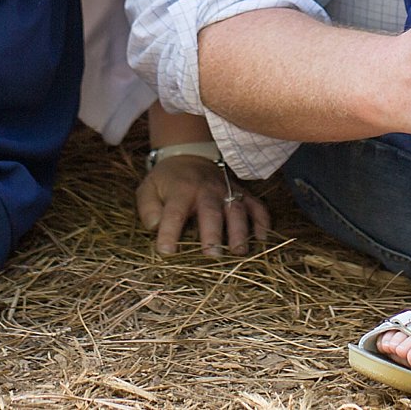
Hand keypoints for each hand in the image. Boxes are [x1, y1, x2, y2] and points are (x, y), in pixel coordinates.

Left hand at [135, 154, 269, 256]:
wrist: (191, 154)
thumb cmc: (168, 179)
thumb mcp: (149, 188)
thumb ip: (148, 208)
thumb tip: (154, 227)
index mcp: (181, 190)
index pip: (174, 212)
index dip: (169, 232)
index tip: (166, 252)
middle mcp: (206, 190)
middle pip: (211, 212)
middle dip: (212, 233)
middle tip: (213, 256)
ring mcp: (227, 190)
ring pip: (236, 209)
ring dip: (239, 231)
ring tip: (239, 251)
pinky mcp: (242, 193)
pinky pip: (256, 205)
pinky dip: (262, 221)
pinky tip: (263, 238)